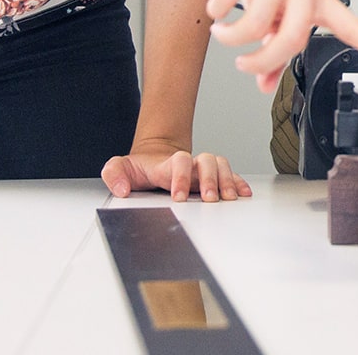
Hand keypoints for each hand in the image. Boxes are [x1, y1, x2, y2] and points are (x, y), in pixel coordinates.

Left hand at [101, 143, 253, 202]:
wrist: (153, 159)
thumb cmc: (139, 168)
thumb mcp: (119, 168)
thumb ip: (114, 174)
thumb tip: (122, 190)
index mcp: (168, 164)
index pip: (179, 162)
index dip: (181, 177)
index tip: (178, 197)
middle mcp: (190, 164)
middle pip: (206, 161)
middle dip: (210, 179)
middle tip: (208, 199)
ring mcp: (201, 169)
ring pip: (221, 165)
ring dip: (226, 180)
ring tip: (228, 198)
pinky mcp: (211, 177)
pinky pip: (230, 174)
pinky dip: (238, 182)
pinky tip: (243, 193)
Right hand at [203, 0, 357, 91]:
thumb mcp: (274, 9)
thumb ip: (272, 45)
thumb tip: (264, 83)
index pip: (349, 24)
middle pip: (293, 37)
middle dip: (262, 61)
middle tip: (244, 64)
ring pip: (256, 22)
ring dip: (231, 37)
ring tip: (223, 32)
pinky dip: (217, 9)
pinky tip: (217, 8)